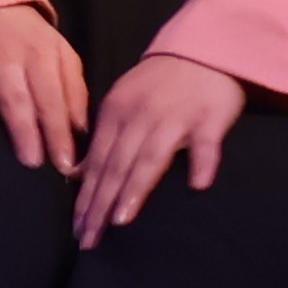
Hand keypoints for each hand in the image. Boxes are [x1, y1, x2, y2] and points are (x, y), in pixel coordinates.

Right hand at [0, 3, 89, 171]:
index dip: (58, 132)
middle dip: (24, 129)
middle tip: (31, 162)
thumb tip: (82, 131)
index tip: (65, 164)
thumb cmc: (28, 38)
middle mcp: (6, 60)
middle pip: (16, 98)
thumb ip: (73, 91)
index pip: (51, 99)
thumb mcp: (60, 54)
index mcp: (39, 57)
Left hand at [71, 52, 249, 240]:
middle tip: (88, 239)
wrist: (205, 47)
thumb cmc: (161, 82)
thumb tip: (77, 174)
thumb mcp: (122, 102)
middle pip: (117, 165)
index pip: (97, 162)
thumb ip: (103, 138)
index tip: (76, 228)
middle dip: (100, 204)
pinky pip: (206, 142)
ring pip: (151, 157)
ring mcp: (176, 117)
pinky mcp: (210, 117)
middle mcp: (141, 116)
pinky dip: (203, 162)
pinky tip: (198, 185)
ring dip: (134, 189)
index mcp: (117, 112)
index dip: (86, 196)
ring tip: (120, 220)